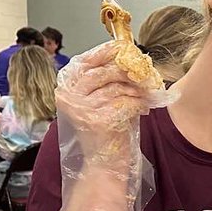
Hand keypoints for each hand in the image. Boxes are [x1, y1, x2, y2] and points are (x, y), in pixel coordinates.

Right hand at [56, 42, 157, 163]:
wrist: (105, 164)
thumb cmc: (107, 131)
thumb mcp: (103, 100)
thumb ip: (111, 80)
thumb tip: (131, 58)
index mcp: (67, 90)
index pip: (84, 63)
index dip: (104, 52)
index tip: (122, 46)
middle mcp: (69, 98)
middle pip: (101, 73)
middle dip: (125, 71)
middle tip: (142, 73)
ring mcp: (81, 110)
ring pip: (115, 88)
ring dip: (135, 90)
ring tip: (144, 95)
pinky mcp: (96, 121)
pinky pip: (124, 103)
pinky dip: (138, 104)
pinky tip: (142, 109)